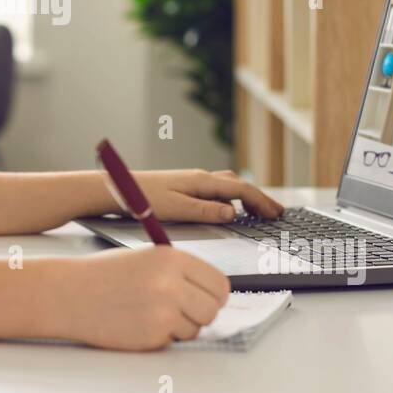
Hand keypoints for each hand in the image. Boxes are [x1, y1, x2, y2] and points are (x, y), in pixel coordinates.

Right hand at [58, 246, 231, 349]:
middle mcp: (171, 284)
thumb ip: (180, 272)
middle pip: (212, 310)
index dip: (214, 294)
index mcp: (172, 259)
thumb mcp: (146, 258)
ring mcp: (162, 312)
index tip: (207, 298)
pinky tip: (138, 323)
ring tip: (151, 314)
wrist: (69, 293)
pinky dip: (161, 337)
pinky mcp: (152, 336)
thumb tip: (212, 293)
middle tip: (181, 310)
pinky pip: (173, 341)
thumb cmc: (104, 275)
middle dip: (200, 313)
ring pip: (195, 329)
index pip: (219, 284)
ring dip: (180, 327)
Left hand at [131, 168, 283, 223]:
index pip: (241, 190)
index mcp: (201, 181)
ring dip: (247, 197)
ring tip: (260, 211)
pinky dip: (233, 197)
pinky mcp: (185, 187)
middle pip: (239, 185)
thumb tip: (232, 213)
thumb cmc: (142, 198)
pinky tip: (231, 207)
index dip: (261, 202)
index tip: (276, 214)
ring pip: (229, 186)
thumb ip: (205, 211)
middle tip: (277, 213)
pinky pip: (218, 190)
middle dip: (259, 198)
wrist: (116, 188)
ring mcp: (193, 181)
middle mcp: (200, 178)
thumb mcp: (176, 209)